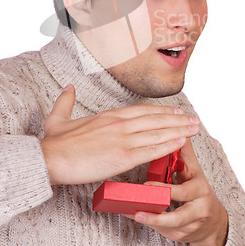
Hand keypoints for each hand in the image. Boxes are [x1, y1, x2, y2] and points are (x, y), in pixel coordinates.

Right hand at [40, 85, 199, 185]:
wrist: (49, 158)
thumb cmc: (55, 143)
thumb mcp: (58, 117)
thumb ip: (66, 101)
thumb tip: (68, 87)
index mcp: (108, 116)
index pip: (141, 111)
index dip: (160, 112)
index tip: (174, 112)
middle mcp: (119, 124)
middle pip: (154, 120)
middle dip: (176, 120)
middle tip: (193, 120)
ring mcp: (123, 139)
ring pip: (157, 133)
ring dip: (179, 130)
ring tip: (195, 129)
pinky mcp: (123, 157)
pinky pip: (151, 150)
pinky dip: (168, 145)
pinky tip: (181, 142)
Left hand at [128, 138, 227, 245]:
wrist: (213, 221)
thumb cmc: (198, 189)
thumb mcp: (193, 169)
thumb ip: (184, 151)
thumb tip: (180, 127)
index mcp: (200, 188)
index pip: (183, 191)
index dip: (164, 189)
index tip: (146, 185)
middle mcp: (199, 208)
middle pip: (178, 214)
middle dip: (158, 211)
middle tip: (138, 206)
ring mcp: (192, 225)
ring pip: (171, 226)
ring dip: (153, 221)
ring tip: (137, 215)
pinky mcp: (184, 236)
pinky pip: (167, 232)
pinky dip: (152, 226)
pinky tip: (138, 218)